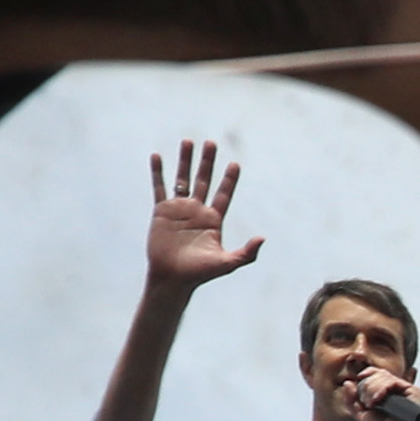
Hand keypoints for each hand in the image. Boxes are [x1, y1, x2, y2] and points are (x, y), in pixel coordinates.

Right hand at [146, 140, 263, 288]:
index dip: (229, 179)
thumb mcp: (226, 264)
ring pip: (183, 179)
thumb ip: (246, 253)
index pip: (224, 194)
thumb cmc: (199, 274)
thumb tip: (263, 238)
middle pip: (204, 180)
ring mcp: (179, 209)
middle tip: (212, 143)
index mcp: (213, 220)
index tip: (235, 164)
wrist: (172, 279)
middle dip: (208, 162)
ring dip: (185, 161)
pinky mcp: (161, 212)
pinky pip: (160, 187)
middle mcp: (197, 211)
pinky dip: (158, 172)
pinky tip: (157, 156)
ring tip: (188, 141)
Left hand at [344, 366, 419, 420]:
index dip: (367, 373)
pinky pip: (394, 381)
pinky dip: (383, 388)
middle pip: (379, 374)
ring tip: (372, 404)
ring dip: (373, 389)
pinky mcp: (414, 392)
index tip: (359, 377)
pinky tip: (378, 399)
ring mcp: (406, 391)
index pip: (377, 374)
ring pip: (385, 376)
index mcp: (387, 393)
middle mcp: (398, 390)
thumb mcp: (360, 413)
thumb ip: (352, 399)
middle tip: (366, 402)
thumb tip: (347, 382)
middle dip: (367, 386)